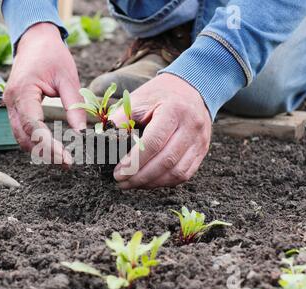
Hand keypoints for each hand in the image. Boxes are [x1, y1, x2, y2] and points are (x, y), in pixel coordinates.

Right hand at [3, 23, 85, 165]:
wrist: (34, 39)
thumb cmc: (52, 54)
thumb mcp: (68, 77)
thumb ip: (73, 106)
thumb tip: (81, 133)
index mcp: (23, 92)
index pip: (34, 127)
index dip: (49, 146)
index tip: (67, 158)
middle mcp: (12, 101)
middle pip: (24, 138)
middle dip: (44, 153)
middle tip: (67, 163)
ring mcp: (10, 105)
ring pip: (21, 137)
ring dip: (39, 150)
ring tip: (62, 158)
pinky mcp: (15, 107)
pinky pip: (22, 130)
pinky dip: (35, 141)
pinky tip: (51, 147)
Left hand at [111, 73, 211, 188]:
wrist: (192, 88)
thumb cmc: (159, 95)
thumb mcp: (138, 99)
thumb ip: (120, 118)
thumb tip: (103, 139)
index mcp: (173, 110)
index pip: (154, 142)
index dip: (135, 161)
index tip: (118, 172)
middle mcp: (191, 126)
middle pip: (166, 161)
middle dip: (141, 177)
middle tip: (121, 183)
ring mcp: (199, 141)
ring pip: (177, 172)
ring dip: (152, 183)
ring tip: (133, 184)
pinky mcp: (202, 151)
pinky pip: (185, 174)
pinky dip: (165, 182)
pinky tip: (149, 181)